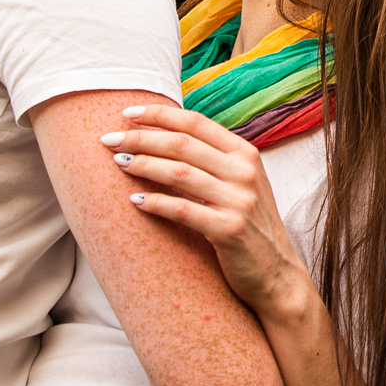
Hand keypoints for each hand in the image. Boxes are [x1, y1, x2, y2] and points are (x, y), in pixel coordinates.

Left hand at [106, 106, 314, 320]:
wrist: (276, 273)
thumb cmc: (249, 225)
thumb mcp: (240, 183)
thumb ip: (214, 159)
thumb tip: (165, 134)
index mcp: (245, 153)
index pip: (195, 122)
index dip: (159, 114)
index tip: (126, 113)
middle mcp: (244, 172)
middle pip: (182, 144)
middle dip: (140, 138)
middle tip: (108, 140)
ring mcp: (239, 201)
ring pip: (179, 173)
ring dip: (143, 165)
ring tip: (118, 164)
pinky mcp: (229, 230)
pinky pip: (183, 210)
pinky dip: (155, 203)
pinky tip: (134, 201)